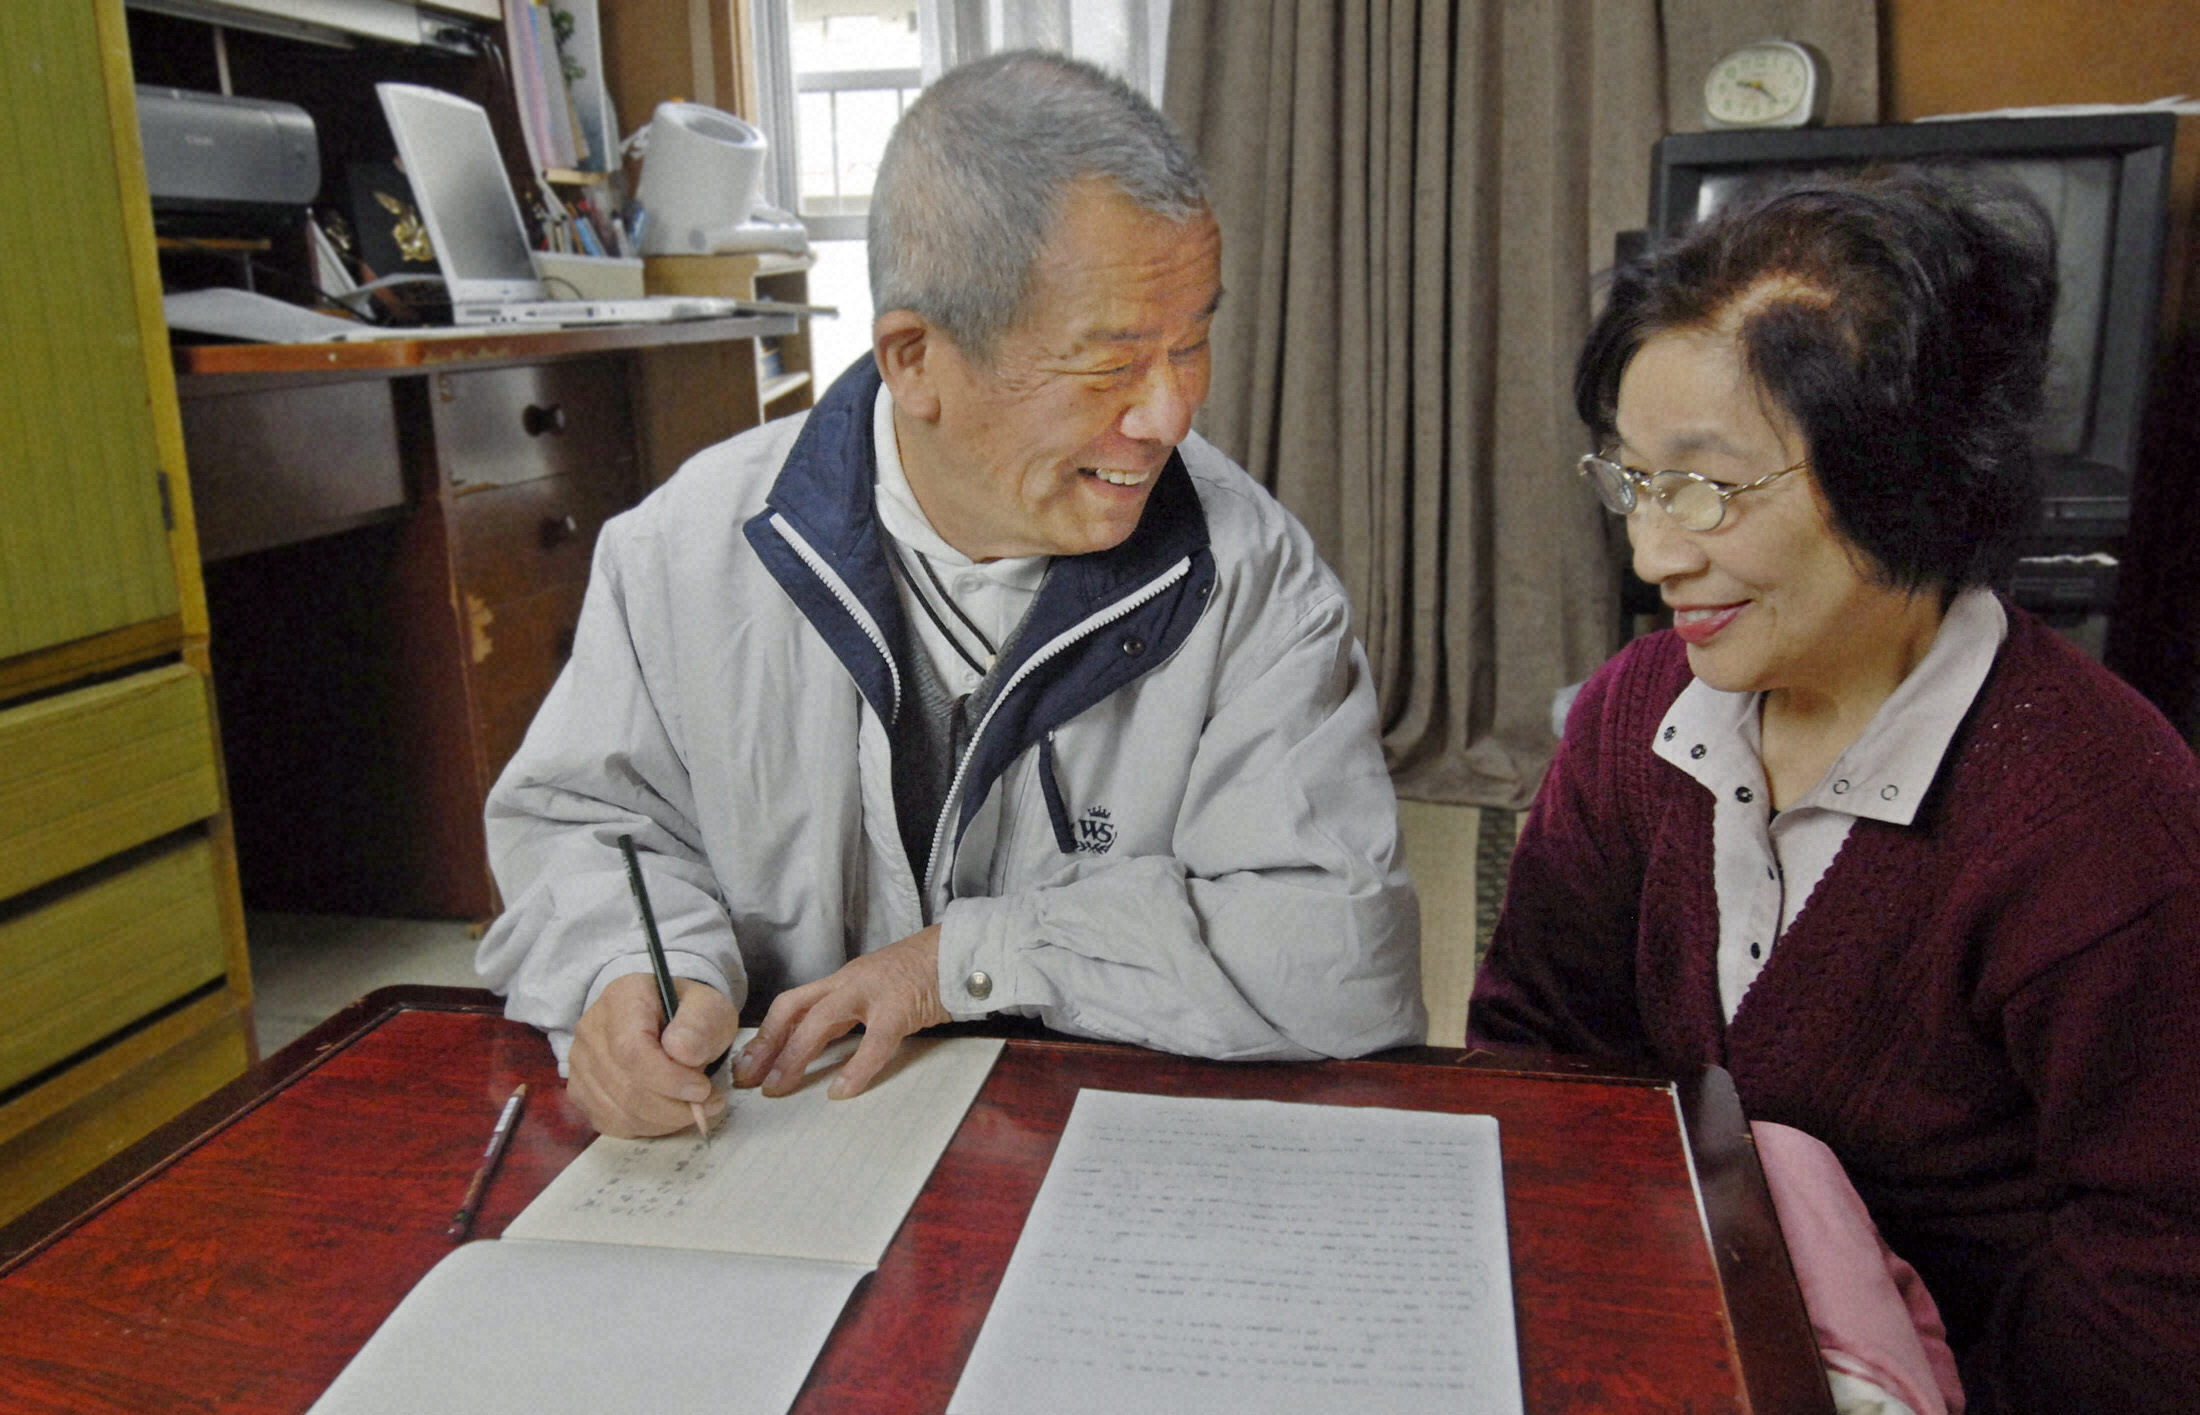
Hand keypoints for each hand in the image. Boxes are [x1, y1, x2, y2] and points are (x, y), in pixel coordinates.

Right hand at [567, 972, 738, 1136]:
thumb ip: (701, 1024)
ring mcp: (581, 1063)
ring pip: (619, 1111)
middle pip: (625, 1087)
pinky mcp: (581, 1092)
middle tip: (708, 1102)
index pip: (631, 1050)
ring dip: (665, 1119)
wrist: (669, 1023)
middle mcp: (592, 1029)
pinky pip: (613, 1123)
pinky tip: (669, 1111)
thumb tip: (681, 1051)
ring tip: (695, 1107)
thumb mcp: (710, 1008)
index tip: (702, 1089)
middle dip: (673, 1106)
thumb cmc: (689, 1016)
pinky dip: (648, 1126)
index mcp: (622, 998)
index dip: (668, 1079)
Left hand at [733, 925, 950, 1099]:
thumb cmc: (921, 975)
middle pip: (794, 1009)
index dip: (766, 1034)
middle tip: (749, 1079)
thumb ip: (849, 1013)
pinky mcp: (901, 1008)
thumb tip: (817, 1048)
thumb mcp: (874, 990)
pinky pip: (874, 1043)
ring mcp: (873, 993)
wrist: (960, 952)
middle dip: (767, 1044)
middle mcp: (849, 983)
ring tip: (779, 1086)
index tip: (747, 1064)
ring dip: (795, 1055)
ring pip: (821, 1021)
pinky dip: (855, 1069)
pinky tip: (841, 1091)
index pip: (792, 1004)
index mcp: (842, 981)